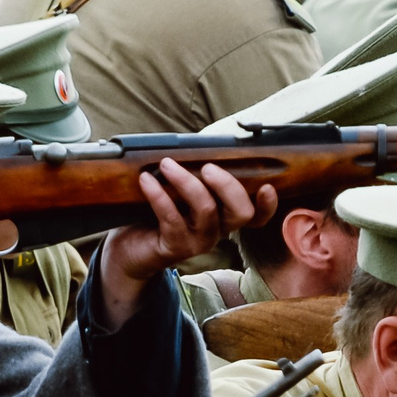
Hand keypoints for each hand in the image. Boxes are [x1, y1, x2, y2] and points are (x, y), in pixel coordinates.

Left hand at [97, 160, 273, 325]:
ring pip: (207, 211)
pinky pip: (171, 218)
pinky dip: (159, 195)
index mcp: (224, 217)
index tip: (267, 186)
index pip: (257, 216)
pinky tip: (146, 180)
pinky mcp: (174, 247)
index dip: (268, 205)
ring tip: (167, 164)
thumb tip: (197, 146)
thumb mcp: (180, 192)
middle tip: (208, 167)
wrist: (128, 249)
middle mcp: (217, 231)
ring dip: (187, 182)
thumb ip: (195, 175)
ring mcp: (198, 242)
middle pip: (241, 213)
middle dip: (228, 185)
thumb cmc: (156, 215)